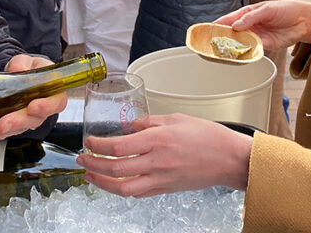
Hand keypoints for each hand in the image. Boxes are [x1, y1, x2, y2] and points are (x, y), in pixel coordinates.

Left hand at [0, 55, 66, 150]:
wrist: (17, 76)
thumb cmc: (28, 69)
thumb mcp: (26, 61)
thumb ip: (23, 63)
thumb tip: (17, 69)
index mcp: (52, 92)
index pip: (56, 102)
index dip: (46, 107)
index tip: (33, 107)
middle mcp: (41, 110)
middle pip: (34, 120)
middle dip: (17, 122)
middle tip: (4, 124)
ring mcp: (27, 119)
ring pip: (18, 129)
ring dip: (4, 132)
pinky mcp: (13, 125)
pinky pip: (5, 133)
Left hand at [77, 113, 251, 196]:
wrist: (229, 158)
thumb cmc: (206, 135)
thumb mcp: (174, 118)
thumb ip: (149, 122)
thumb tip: (129, 127)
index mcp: (158, 139)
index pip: (119, 146)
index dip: (99, 146)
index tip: (88, 141)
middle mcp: (157, 161)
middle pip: (117, 168)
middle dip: (94, 164)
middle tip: (81, 157)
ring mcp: (161, 178)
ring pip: (125, 188)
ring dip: (103, 182)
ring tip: (90, 174)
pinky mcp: (166, 189)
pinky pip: (139, 193)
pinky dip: (122, 189)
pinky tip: (114, 182)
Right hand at [216, 0, 310, 49]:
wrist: (303, 21)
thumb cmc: (284, 9)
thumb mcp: (266, 9)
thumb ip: (250, 17)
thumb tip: (236, 26)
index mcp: (246, 14)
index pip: (229, 19)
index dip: (218, 24)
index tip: (208, 29)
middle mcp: (249, 26)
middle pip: (232, 33)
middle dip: (223, 38)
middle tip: (212, 44)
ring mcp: (256, 36)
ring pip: (240, 43)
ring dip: (233, 47)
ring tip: (223, 51)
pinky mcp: (265, 46)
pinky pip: (252, 50)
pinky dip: (246, 52)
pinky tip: (240, 54)